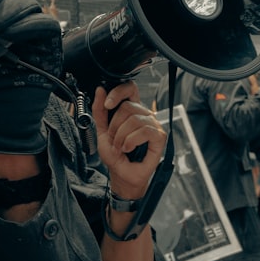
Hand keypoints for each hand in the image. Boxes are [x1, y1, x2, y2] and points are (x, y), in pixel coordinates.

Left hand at [91, 82, 166, 198]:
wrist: (121, 172)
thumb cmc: (114, 153)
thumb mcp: (101, 130)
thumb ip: (99, 110)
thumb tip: (100, 89)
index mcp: (131, 109)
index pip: (130, 88)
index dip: (118, 92)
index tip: (107, 105)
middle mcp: (144, 114)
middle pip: (128, 106)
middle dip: (114, 125)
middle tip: (112, 139)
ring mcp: (154, 125)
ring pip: (135, 119)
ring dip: (121, 136)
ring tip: (120, 147)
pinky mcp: (160, 137)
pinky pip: (145, 131)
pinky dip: (131, 140)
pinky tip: (128, 148)